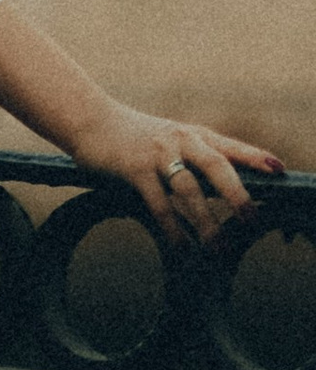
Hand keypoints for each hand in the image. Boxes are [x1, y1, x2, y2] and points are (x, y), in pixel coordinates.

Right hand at [72, 99, 280, 240]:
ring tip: (219, 250)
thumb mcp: (171, 140)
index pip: (230, 146)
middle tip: (252, 219)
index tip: (280, 171)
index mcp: (192, 134)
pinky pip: (159, 203)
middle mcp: (179, 139)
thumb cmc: (136, 136)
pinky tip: (182, 249)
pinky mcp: (135, 168)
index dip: (255, 157)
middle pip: (215, 165)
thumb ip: (197, 160)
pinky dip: (173, 229)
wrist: (90, 119)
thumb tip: (229, 194)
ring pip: (188, 189)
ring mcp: (157, 153)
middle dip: (236, 193)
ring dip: (206, 223)